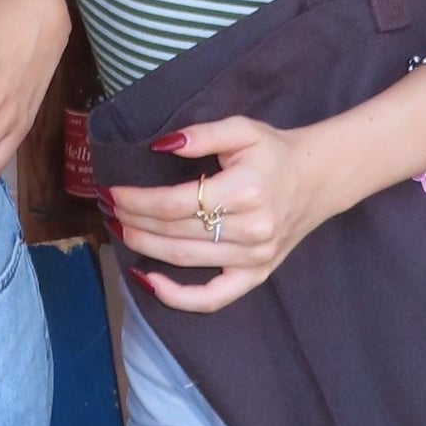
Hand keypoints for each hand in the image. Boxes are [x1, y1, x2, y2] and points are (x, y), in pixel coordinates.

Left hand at [108, 116, 343, 312]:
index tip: (113, 191)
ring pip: (185, 260)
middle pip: (175, 232)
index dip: (138, 201)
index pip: (175, 203)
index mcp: (245, 190)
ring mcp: (255, 257)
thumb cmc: (274, 152)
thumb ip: (201, 134)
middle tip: (108, 208)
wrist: (318, 178)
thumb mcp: (241, 128)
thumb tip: (161, 145)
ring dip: (145, 248)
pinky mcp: (257, 275)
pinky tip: (149, 281)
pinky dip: (178, 297)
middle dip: (134, 221)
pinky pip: (213, 297)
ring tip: (120, 231)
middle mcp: (251, 229)